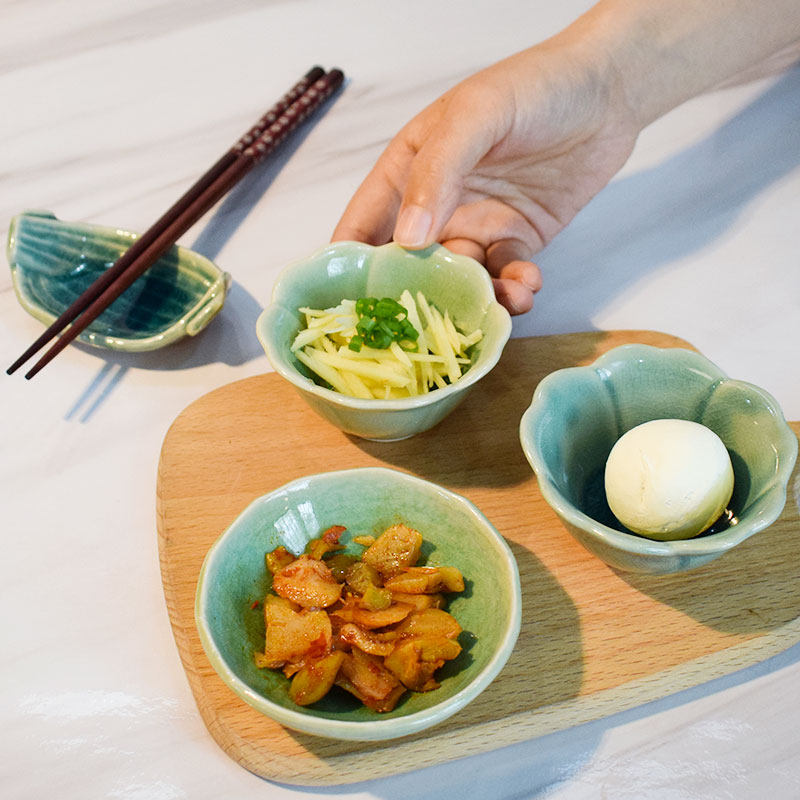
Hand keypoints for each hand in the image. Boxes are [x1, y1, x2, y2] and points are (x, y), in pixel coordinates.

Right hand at [332, 35, 640, 313]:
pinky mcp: (514, 239)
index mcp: (407, 171)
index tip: (347, 307)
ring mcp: (475, 224)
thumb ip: (436, 174)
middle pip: (409, 265)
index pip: (364, 224)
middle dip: (413, 298)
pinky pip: (503, 276)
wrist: (609, 91)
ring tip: (497, 302)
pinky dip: (512, 289)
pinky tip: (526, 286)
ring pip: (459, 279)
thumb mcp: (474, 117)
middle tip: (422, 329)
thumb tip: (408, 240)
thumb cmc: (532, 87)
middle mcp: (434, 205)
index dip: (350, 266)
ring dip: (473, 298)